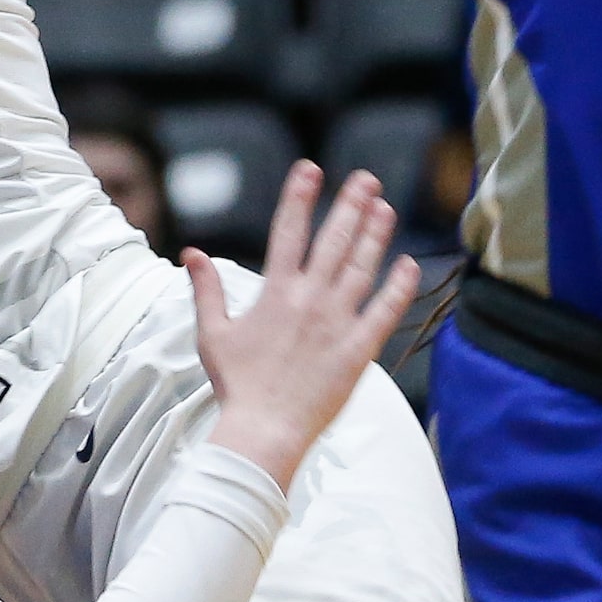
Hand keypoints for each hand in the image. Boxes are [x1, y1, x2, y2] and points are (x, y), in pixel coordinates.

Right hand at [189, 163, 419, 487]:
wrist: (262, 432)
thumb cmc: (237, 386)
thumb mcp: (213, 333)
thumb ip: (206, 289)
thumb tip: (192, 252)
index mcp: (275, 292)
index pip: (288, 231)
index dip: (299, 197)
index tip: (310, 169)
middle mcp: (309, 300)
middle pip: (333, 241)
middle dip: (350, 205)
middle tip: (366, 178)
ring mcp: (336, 323)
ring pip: (361, 268)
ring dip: (375, 235)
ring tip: (385, 207)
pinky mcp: (358, 351)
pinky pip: (384, 312)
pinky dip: (399, 287)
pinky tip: (409, 264)